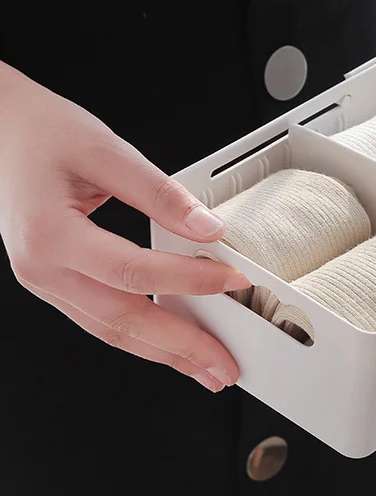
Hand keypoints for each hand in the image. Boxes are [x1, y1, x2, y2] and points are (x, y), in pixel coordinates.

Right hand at [0, 65, 249, 391]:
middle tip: (224, 367)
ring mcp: (43, 280)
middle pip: (120, 320)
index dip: (187, 280)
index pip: (132, 271)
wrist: (1, 128)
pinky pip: (99, 317)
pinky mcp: (54, 279)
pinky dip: (139, 333)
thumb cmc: (45, 134)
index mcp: (51, 234)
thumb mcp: (107, 150)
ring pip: (108, 329)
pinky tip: (168, 341)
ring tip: (204, 367)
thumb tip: (208, 229)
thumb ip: (159, 192)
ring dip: (161, 353)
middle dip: (179, 348)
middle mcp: (41, 268)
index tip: (232, 282)